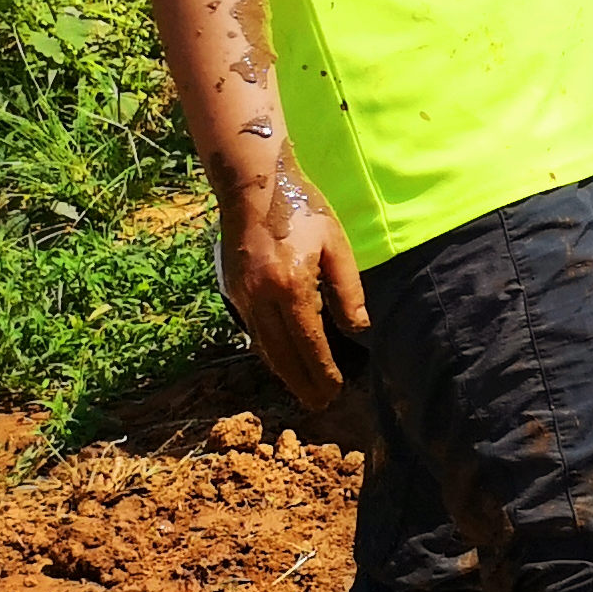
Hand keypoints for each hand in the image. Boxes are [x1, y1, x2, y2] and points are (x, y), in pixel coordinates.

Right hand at [216, 194, 363, 413]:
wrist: (254, 188)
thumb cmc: (304, 210)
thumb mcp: (337, 246)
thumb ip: (348, 290)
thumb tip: (359, 330)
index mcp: (290, 286)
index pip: (309, 342)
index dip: (323, 370)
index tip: (335, 390)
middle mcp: (261, 298)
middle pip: (282, 354)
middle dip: (302, 382)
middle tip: (320, 404)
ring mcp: (242, 296)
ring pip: (263, 347)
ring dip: (283, 373)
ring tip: (303, 391)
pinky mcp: (233, 292)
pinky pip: (253, 332)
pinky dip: (269, 352)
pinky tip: (282, 361)